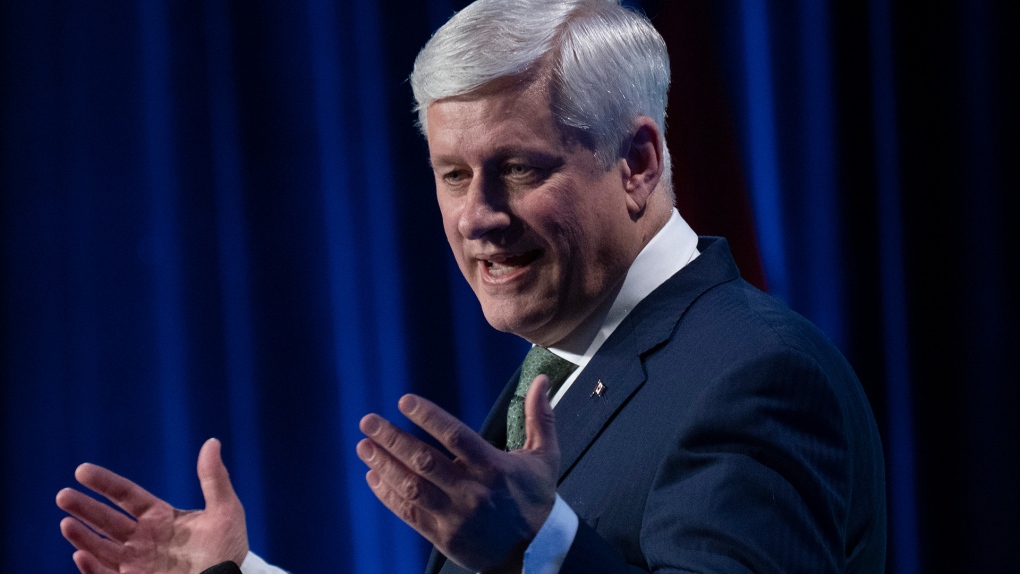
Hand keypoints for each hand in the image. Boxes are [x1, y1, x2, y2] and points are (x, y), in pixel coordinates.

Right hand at [56, 438, 248, 573]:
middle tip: (63, 495)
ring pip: (102, 548)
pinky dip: (93, 568)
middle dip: (85, 508)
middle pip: (107, 520)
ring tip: (66, 523)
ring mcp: (137, 563)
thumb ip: (214, 478)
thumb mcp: (226, 511)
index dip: (105, 483)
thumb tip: (212, 442)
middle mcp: (143, 539)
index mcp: (160, 517)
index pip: (126, 495)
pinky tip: (81, 555)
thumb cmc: (228, 549)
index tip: (82, 470)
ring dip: (83, 536)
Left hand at [358, 375, 559, 572]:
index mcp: (494, 467)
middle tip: (368, 421)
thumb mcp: (546, 457)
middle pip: (425, 461)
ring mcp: (455, 516)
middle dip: (392, 439)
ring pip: (412, 487)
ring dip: (384, 465)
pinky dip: (388, 495)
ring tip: (364, 446)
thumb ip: (540, 417)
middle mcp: (472, 491)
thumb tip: (541, 380)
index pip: (455, 437)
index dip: (428, 417)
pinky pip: (409, 514)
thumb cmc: (537, 499)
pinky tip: (373, 476)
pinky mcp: (443, 537)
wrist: (536, 554)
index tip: (404, 401)